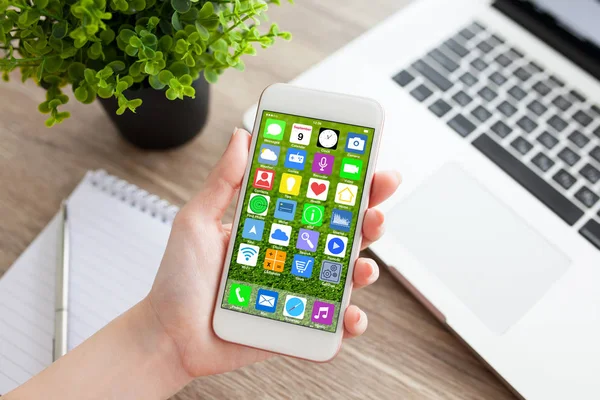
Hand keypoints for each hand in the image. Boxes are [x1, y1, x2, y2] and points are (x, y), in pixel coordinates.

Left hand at [147, 128, 400, 377]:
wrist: (169, 335)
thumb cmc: (179, 280)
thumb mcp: (197, 221)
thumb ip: (223, 181)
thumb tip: (241, 136)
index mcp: (275, 228)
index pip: (318, 201)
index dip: (346, 183)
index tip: (365, 163)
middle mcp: (293, 257)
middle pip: (343, 234)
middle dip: (370, 216)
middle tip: (376, 205)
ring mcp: (299, 292)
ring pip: (346, 277)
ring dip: (366, 269)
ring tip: (364, 266)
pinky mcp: (298, 325)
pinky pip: (333, 325)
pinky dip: (350, 322)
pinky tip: (349, 316)